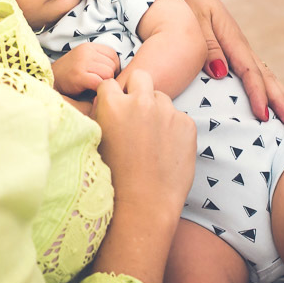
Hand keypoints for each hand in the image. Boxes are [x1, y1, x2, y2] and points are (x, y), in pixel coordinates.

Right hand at [51, 42, 119, 96]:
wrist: (50, 80)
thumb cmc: (70, 73)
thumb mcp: (84, 59)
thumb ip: (100, 60)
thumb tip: (121, 70)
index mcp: (89, 47)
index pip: (113, 54)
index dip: (115, 67)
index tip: (108, 76)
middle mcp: (85, 52)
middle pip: (112, 65)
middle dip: (111, 77)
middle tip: (102, 84)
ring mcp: (81, 63)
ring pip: (108, 73)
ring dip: (105, 83)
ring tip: (96, 87)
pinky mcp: (78, 75)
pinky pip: (99, 82)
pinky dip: (99, 89)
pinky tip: (92, 91)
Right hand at [92, 69, 195, 213]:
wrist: (144, 205)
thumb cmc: (114, 179)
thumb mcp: (96, 142)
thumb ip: (101, 117)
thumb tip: (106, 105)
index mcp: (113, 104)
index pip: (109, 83)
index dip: (111, 97)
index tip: (114, 110)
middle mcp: (140, 101)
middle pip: (140, 77)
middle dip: (136, 89)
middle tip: (136, 112)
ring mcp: (167, 111)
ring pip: (161, 98)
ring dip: (156, 111)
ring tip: (152, 140)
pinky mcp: (187, 124)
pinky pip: (178, 117)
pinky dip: (173, 129)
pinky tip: (166, 150)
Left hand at [179, 0, 283, 125]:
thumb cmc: (185, 2)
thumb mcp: (192, 21)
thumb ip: (207, 47)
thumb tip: (223, 73)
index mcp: (231, 37)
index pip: (249, 71)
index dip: (258, 95)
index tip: (263, 116)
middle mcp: (240, 43)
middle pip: (265, 75)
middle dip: (281, 100)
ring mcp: (239, 46)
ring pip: (265, 74)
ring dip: (280, 95)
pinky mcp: (233, 48)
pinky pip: (255, 71)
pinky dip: (268, 86)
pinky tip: (274, 98)